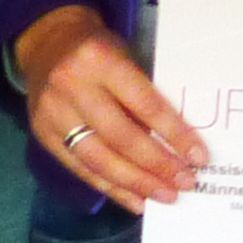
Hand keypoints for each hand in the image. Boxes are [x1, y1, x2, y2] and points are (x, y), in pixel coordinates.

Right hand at [18, 3, 207, 212]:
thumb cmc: (99, 49)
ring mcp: (53, 114)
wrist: (47, 42)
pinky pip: (81, 169)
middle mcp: (73, 87)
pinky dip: (110, 188)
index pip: (144, 104)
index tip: (199, 157)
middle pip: (120, 137)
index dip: (174, 133)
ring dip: (136, 184)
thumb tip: (177, 143)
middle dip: (157, 165)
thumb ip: (145, 94)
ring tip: (165, 196)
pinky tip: (135, 200)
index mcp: (100, 61)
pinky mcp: (43, 134)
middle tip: (185, 183)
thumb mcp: (126, 57)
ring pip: (98, 159)